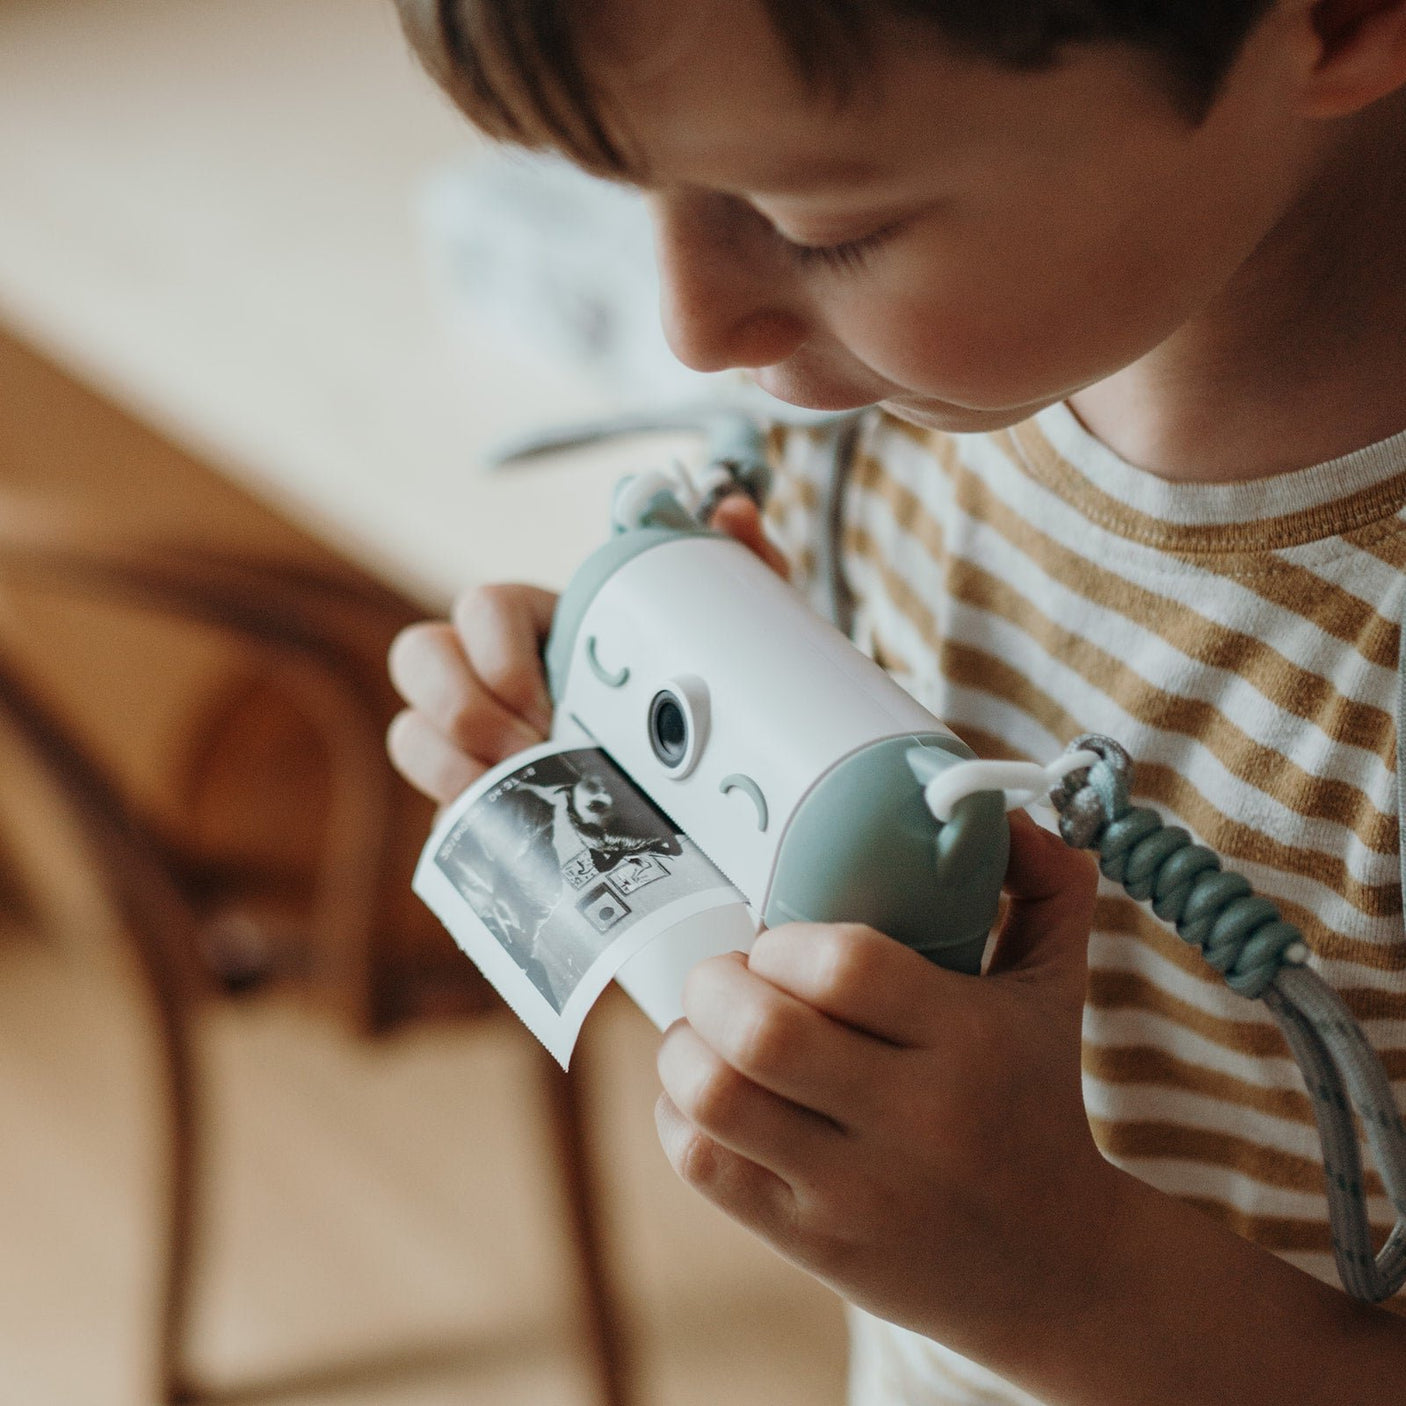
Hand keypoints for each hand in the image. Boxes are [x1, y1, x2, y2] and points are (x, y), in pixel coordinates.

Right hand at [386, 493, 783, 804]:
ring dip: (449, 764)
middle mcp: (489, 672)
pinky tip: (501, 830)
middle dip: (464, 706)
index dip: (499, 651)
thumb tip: (733, 511)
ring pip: (410, 730)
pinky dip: (456, 813)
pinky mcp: (474, 797)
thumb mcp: (715, 633)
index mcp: (538, 621)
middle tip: (532, 750)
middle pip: (419, 656)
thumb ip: (731, 564)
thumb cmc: (686, 694)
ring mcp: (472, 737)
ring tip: (517, 795)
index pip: (483, 607)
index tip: (551, 702)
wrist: (699, 789)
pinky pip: (432, 798)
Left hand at [655, 811, 1120, 1358]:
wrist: (1055, 1267)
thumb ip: (1042, 888)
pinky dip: (679, 1116)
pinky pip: (706, 1166)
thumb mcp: (1054, 990)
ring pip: (717, 1099)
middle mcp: (916, 1118)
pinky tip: (706, 1098)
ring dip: (685, 1048)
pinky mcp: (816, 1243)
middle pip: (761, 1032)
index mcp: (971, 1039)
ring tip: (707, 1034)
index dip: (781, 940)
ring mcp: (860, 1190)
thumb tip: (1008, 814)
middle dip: (713, 985)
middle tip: (725, 980)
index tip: (778, 942)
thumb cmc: (1034, 1103)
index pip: (842, 965)